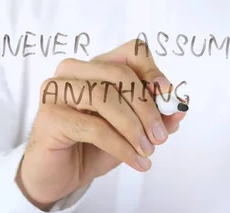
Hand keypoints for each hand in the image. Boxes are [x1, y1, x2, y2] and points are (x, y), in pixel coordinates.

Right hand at [16, 39, 186, 209]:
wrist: (58, 177)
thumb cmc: (92, 147)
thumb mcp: (132, 131)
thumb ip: (156, 116)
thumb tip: (180, 106)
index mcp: (94, 67)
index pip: (131, 52)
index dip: (152, 70)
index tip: (168, 96)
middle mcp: (72, 71)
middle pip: (119, 73)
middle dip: (147, 107)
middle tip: (161, 136)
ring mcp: (56, 91)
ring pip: (105, 97)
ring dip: (134, 128)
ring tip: (148, 150)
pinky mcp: (49, 116)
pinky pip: (94, 127)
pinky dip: (121, 146)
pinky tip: (136, 161)